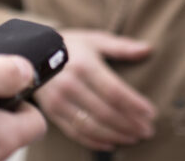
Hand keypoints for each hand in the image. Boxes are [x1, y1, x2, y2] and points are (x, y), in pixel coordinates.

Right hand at [33, 29, 155, 150]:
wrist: (32, 53)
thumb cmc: (70, 45)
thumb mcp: (95, 40)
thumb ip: (122, 46)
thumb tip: (148, 49)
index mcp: (84, 65)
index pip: (114, 91)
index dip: (134, 105)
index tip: (152, 114)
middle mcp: (70, 84)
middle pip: (105, 112)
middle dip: (130, 124)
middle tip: (148, 131)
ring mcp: (59, 101)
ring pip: (91, 126)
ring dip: (115, 135)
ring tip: (134, 138)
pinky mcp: (52, 113)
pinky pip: (75, 133)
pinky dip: (94, 142)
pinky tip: (111, 143)